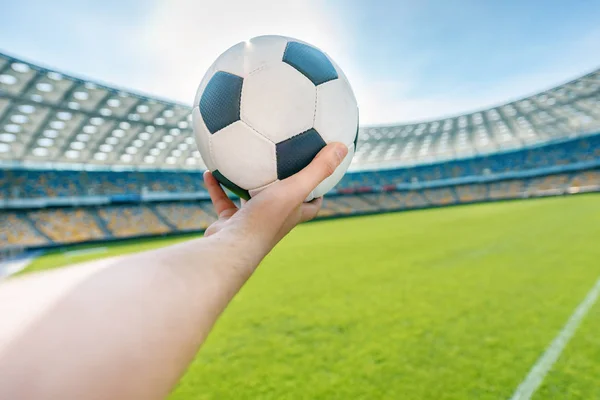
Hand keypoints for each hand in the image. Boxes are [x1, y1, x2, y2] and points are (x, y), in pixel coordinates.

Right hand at [203, 142, 347, 255]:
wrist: (231, 247)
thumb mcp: (295, 188)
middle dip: (283, 186)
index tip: (319, 176)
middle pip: (282, 202)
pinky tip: (210, 168)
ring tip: (243, 161)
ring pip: (249, 200)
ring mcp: (249, 223)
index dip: (318, 192)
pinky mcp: (229, 224)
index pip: (311, 205)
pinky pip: (222, 200)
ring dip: (246, 183)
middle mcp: (273, 220)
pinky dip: (217, 186)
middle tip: (280, 162)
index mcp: (291, 214)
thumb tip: (344, 147)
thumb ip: (318, 168)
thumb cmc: (265, 219)